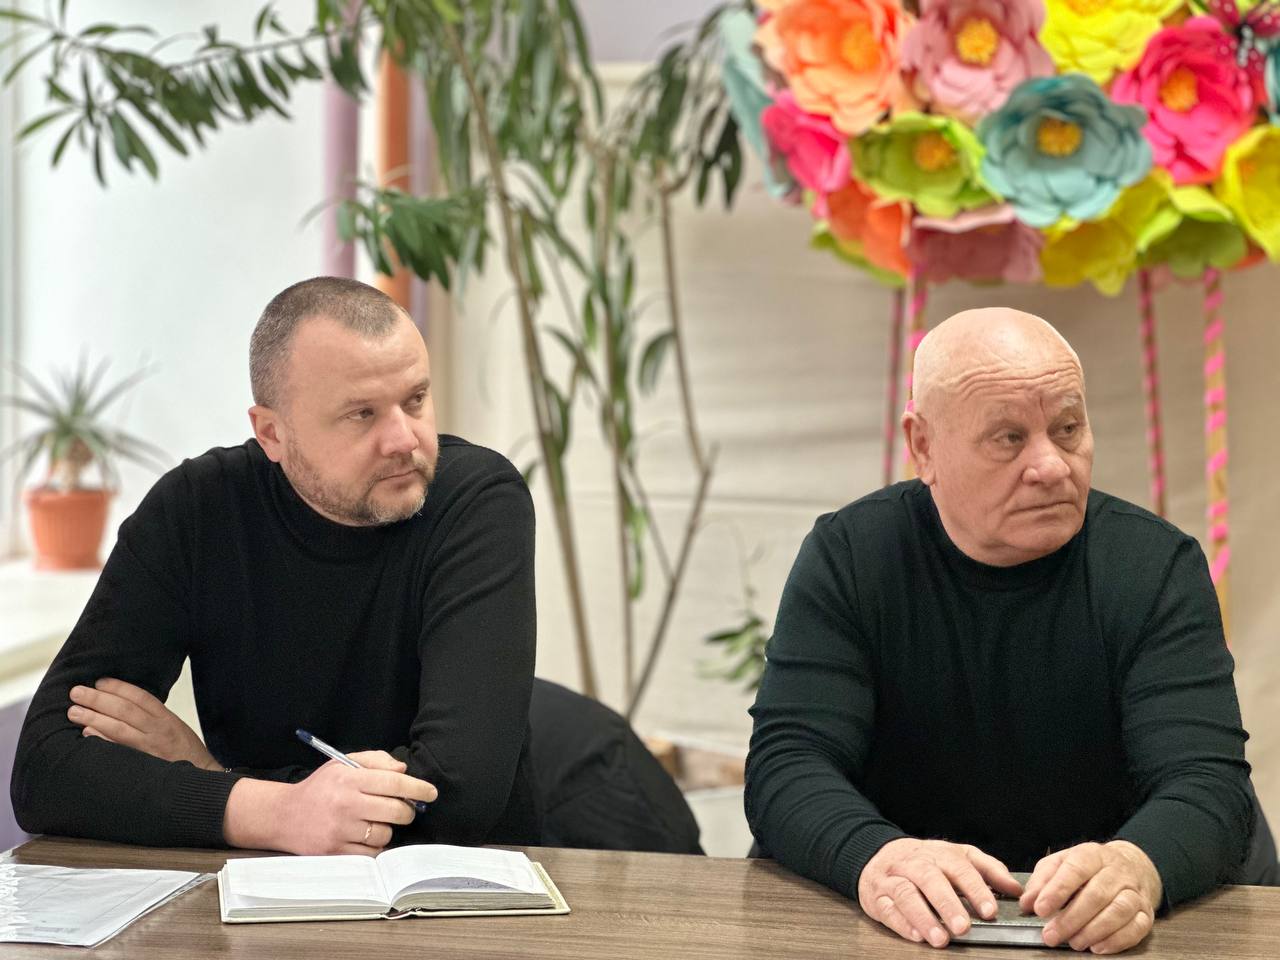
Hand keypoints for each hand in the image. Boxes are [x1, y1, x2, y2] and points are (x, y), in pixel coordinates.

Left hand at [68, 678, 219, 771]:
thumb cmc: (186, 752)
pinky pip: (117, 749)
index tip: (99, 681)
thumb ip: (152, 717)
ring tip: (74, 711)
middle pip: (125, 709)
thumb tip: (121, 705)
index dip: (118, 687)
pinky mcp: (142, 764)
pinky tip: (86, 733)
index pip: (140, 697)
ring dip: (93, 717)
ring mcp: (149, 748)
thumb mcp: (174, 727)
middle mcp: (158, 730)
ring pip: (118, 727)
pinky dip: (101, 739)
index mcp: (167, 718)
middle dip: (98, 699)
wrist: (202, 778)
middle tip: (77, 692)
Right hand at [268, 751, 438, 854]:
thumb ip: (375, 760)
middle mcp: (346, 803)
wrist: (283, 815)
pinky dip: (374, 846)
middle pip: (396, 810)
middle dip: (407, 810)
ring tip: (374, 822)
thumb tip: (403, 771)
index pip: (394, 783)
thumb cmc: (320, 787)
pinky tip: (365, 837)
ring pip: (385, 834)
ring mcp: (340, 830)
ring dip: (387, 829)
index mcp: (349, 778)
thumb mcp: (342, 763)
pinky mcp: (335, 851)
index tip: (431, 793)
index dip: (418, 788)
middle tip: (404, 809)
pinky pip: (371, 853)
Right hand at [858, 838, 1022, 947]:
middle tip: (963, 927)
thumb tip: (1016, 889)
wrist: (878, 855)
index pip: (959, 869)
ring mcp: (894, 879)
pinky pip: (887, 908)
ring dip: (923, 917)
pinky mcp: (878, 897)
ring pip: (906, 894)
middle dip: (947, 904)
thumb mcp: (958, 857)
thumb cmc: (925, 861)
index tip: (989, 910)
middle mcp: (915, 864)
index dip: (975, 890)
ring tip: (940, 938)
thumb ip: (988, 870)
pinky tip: (916, 936)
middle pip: (930, 880)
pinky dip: (901, 923)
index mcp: (939, 854)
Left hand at [1020, 840, 1161, 953]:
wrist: (1131, 866)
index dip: (1057, 890)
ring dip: (1093, 931)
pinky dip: (1117, 940)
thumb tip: (1027, 902)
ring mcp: (1134, 892)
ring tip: (1073, 943)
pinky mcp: (1146, 913)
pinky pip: (1137, 928)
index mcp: (1092, 855)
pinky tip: (1097, 947)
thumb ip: (1042, 880)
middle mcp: (1117, 872)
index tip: (1040, 909)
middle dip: (1071, 919)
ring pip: (1118, 911)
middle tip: (1051, 935)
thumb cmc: (1088, 868)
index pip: (1075, 870)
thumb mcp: (1060, 863)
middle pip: (1096, 895)